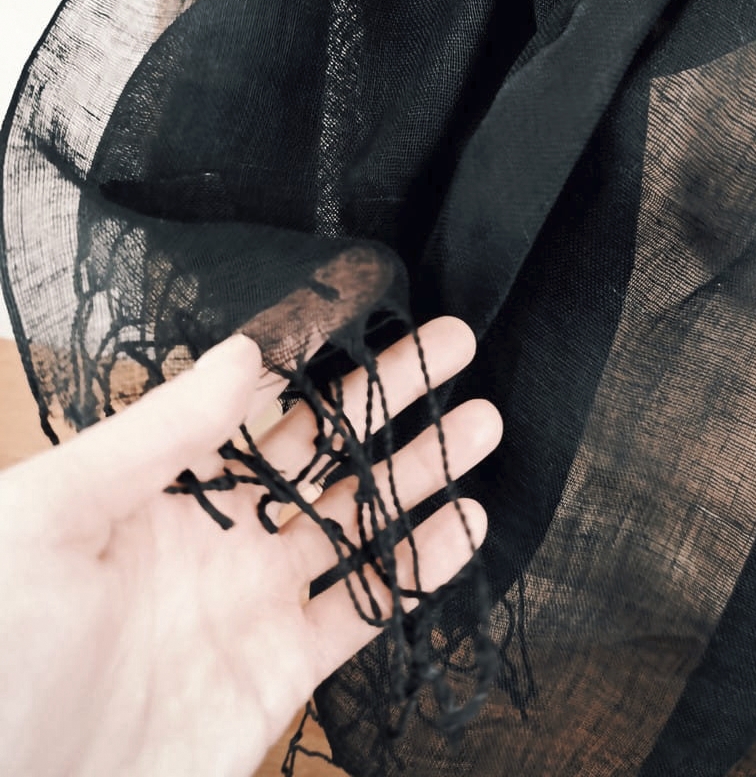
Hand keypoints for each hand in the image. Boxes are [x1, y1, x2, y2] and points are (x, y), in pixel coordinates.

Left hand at [0, 316, 499, 776]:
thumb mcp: (49, 515)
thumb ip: (152, 433)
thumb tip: (242, 352)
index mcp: (156, 484)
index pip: (256, 398)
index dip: (319, 351)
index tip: (374, 305)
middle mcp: (215, 532)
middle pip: (322, 448)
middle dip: (389, 394)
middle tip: (454, 343)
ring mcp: (253, 600)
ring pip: (359, 520)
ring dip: (421, 471)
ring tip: (483, 421)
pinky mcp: (280, 671)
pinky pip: (366, 608)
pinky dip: (421, 568)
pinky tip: (466, 524)